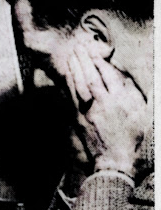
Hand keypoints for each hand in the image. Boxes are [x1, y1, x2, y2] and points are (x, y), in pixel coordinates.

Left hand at [65, 45, 146, 176]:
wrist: (116, 162)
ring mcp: (89, 111)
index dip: (102, 63)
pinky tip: (66, 75)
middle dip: (85, 60)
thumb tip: (123, 79)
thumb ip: (133, 95)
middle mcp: (104, 104)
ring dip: (75, 68)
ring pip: (80, 84)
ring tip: (72, 55)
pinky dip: (69, 84)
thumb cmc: (134, 141)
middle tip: (79, 47)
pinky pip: (72, 97)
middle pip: (92, 76)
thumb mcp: (143, 116)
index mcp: (122, 102)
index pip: (110, 76)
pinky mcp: (79, 119)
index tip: (97, 53)